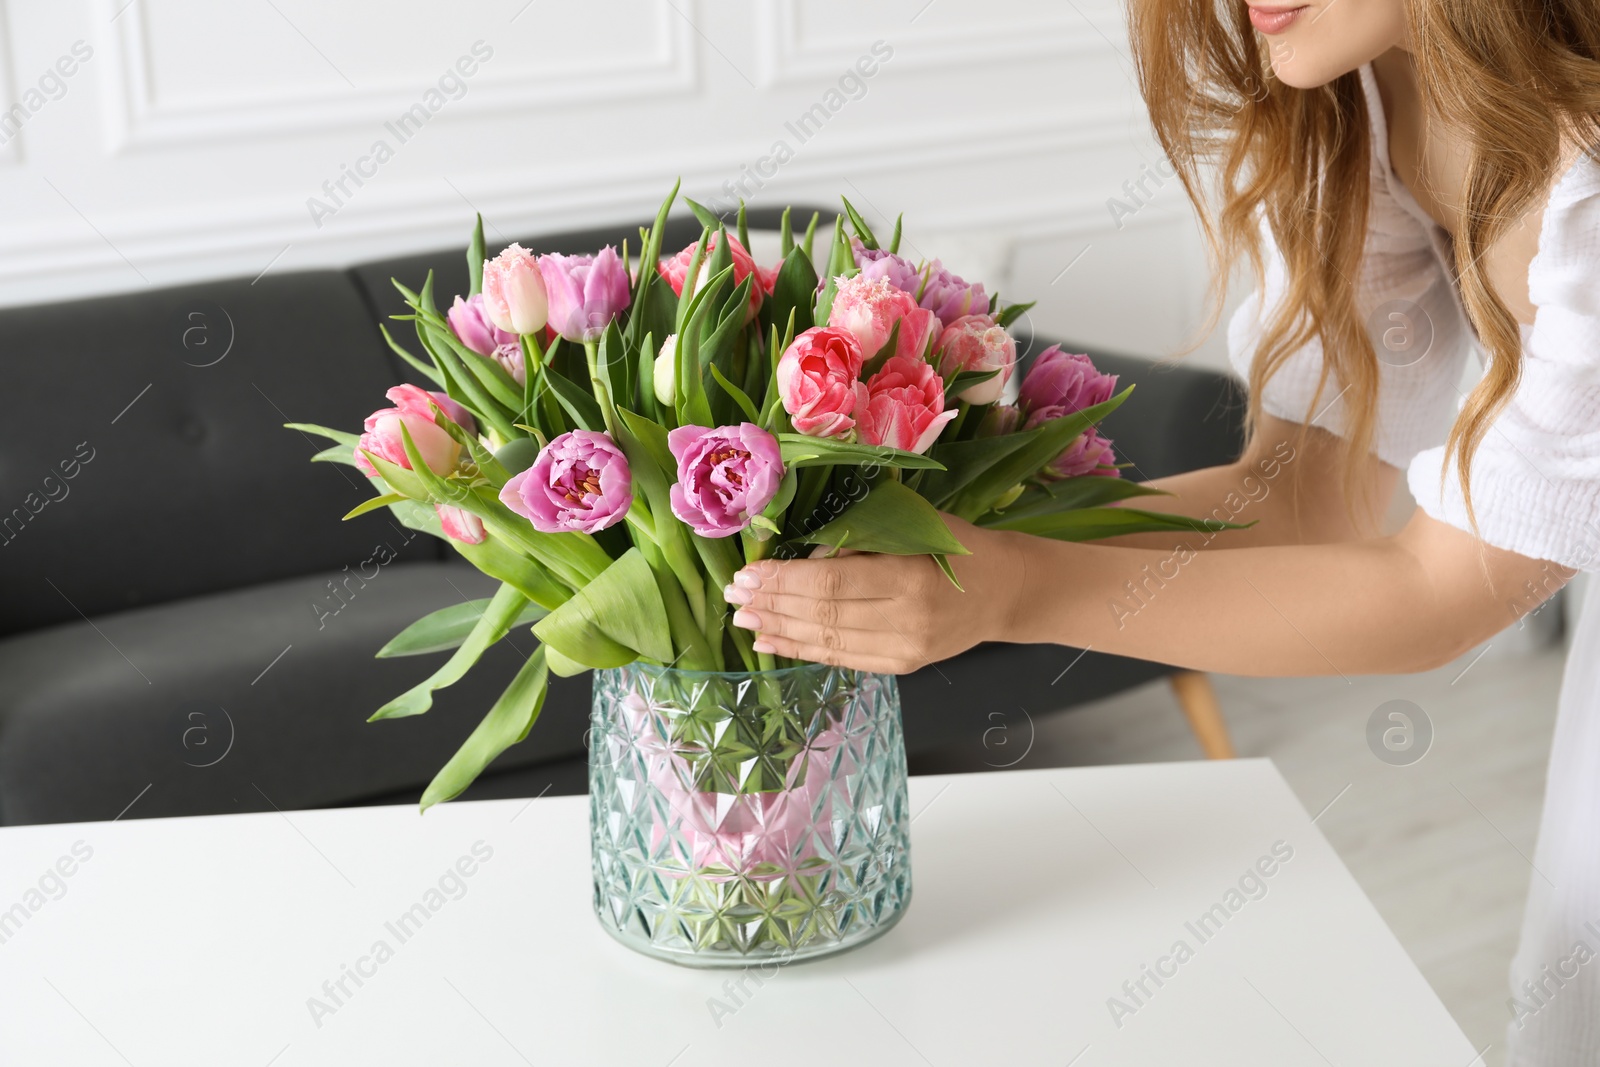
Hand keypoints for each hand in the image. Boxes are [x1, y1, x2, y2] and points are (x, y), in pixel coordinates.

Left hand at [724, 514, 1026, 673]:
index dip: (785, 582)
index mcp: (910, 579)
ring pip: (828, 643)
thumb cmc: (959, 547)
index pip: (831, 585)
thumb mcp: (916, 527)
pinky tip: (773, 642)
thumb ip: (862, 542)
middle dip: (773, 605)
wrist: (1006, 591)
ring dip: (780, 631)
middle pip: (823, 616)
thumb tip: (803, 557)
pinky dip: (803, 650)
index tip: (750, 573)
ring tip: (745, 620)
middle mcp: (906, 621)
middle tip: (736, 595)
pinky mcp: (901, 666)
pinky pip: (842, 659)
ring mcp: (904, 650)